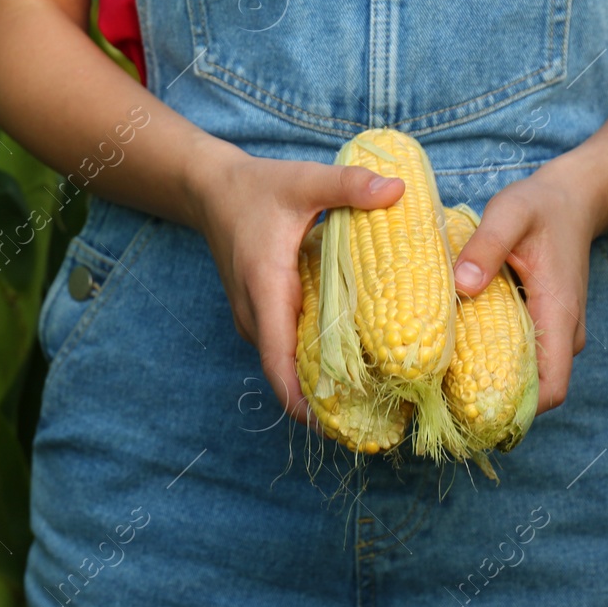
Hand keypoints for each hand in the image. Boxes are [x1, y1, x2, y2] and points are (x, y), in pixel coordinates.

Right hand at [186, 138, 404, 427]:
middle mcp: (256, 315)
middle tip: (381, 413)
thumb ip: (348, 186)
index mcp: (266, 290)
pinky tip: (353, 362)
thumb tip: (397, 191)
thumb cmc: (256, 188)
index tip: (340, 425)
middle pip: (287, 374)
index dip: (305, 401)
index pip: (279, 362)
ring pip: (287, 365)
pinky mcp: (261, 316)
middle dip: (327, 400)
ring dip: (322, 383)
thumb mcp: (303, 181)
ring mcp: (255, 319)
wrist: (210, 191)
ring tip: (375, 395)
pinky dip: (315, 362)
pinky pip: (288, 350)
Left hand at [448, 163, 597, 412]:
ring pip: (526, 375)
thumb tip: (462, 287)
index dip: (516, 411)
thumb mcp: (510, 213)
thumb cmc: (539, 206)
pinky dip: (492, 359)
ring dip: (489, 380)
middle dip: (490, 400)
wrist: (571, 199)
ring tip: (438, 377)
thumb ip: (486, 246)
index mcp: (559, 314)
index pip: (551, 389)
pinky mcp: (543, 325)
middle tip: (436, 397)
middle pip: (534, 391)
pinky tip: (454, 351)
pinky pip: (520, 355)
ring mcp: (556, 331)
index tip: (467, 411)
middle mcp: (563, 333)